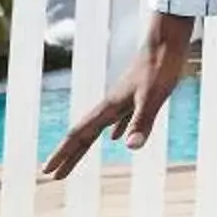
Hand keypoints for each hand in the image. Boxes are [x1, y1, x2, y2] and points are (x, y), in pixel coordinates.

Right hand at [42, 12, 194, 178]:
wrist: (168, 41)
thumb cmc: (161, 67)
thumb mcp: (153, 97)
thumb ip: (141, 121)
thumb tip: (129, 147)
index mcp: (109, 107)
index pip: (80, 135)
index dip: (64, 154)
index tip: (48, 172)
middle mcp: (111, 105)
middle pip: (84, 134)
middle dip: (68, 156)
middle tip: (53, 175)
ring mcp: (123, 100)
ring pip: (99, 128)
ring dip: (85, 145)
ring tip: (76, 158)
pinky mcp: (137, 95)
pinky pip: (119, 119)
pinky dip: (115, 130)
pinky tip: (118, 137)